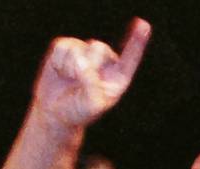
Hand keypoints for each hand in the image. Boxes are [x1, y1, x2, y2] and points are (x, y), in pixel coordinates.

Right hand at [32, 17, 150, 127]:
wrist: (56, 112)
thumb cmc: (78, 112)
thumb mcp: (90, 105)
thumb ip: (91, 84)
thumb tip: (81, 60)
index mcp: (118, 77)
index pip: (130, 57)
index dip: (137, 41)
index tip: (143, 25)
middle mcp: (105, 61)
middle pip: (98, 48)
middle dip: (86, 66)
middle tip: (79, 85)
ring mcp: (86, 52)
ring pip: (77, 48)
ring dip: (69, 68)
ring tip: (70, 81)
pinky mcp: (67, 48)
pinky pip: (61, 46)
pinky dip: (57, 62)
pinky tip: (60, 73)